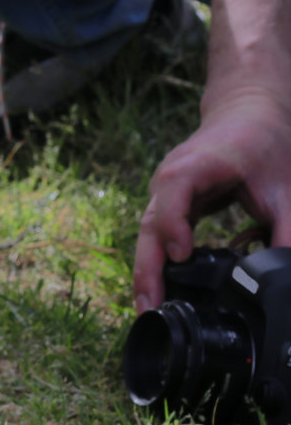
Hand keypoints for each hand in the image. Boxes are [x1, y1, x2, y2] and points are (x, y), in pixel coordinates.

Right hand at [134, 87, 290, 311]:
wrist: (250, 114)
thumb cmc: (265, 143)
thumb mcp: (285, 188)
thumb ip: (287, 232)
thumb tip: (286, 275)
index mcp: (193, 167)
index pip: (172, 196)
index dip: (174, 226)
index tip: (182, 256)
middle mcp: (168, 181)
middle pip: (149, 226)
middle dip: (147, 268)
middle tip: (150, 307)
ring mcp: (164, 194)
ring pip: (148, 236)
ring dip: (147, 272)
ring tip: (149, 309)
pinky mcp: (169, 205)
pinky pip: (156, 236)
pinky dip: (157, 263)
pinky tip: (159, 291)